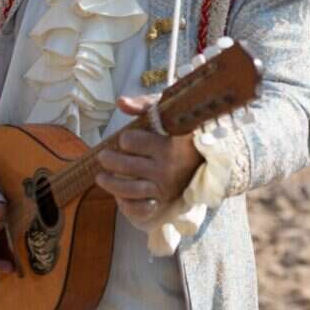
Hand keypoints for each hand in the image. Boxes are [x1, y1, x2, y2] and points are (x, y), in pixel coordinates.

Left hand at [95, 95, 202, 224]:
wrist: (208, 154)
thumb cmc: (183, 129)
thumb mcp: (168, 112)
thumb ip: (144, 105)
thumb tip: (120, 102)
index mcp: (168, 145)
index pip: (132, 142)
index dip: (125, 139)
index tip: (126, 139)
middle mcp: (167, 168)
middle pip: (126, 166)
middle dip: (110, 160)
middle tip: (102, 156)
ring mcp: (165, 186)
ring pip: (129, 189)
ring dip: (111, 184)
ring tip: (100, 178)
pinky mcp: (165, 199)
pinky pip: (141, 207)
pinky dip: (127, 205)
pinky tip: (117, 196)